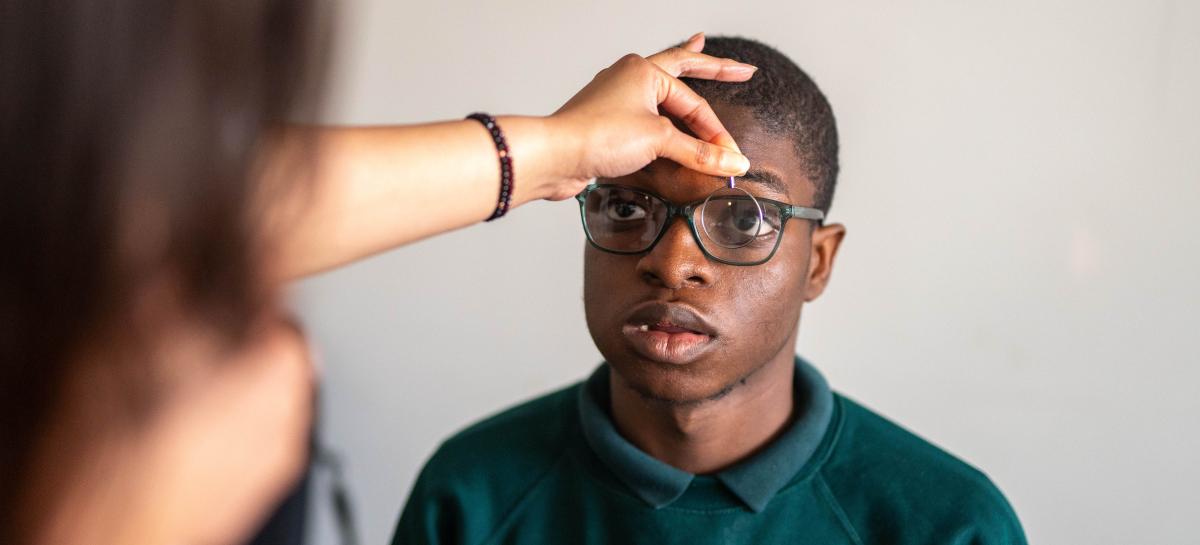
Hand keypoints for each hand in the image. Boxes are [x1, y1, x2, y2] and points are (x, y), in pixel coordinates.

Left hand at [538, 33, 755, 199]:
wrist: (555, 155)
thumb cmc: (598, 136)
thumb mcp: (658, 140)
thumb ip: (699, 152)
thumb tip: (733, 161)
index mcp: (644, 71)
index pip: (694, 103)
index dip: (716, 132)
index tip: (732, 156)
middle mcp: (630, 77)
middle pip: (683, 69)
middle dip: (714, 68)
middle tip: (742, 69)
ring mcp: (617, 97)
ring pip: (661, 88)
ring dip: (683, 77)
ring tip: (699, 51)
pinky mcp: (608, 120)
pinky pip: (645, 110)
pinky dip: (662, 106)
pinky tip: (665, 103)